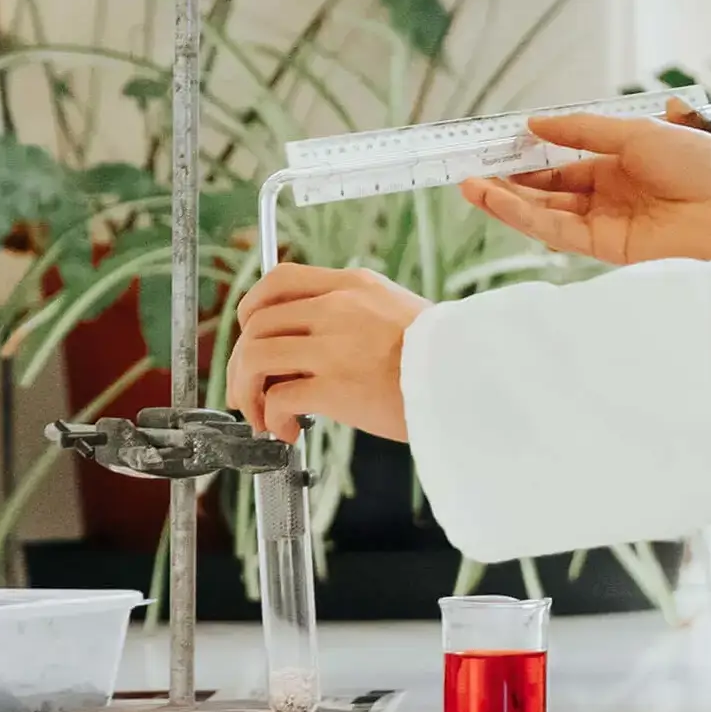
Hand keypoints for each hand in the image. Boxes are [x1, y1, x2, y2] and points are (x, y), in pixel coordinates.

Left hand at [230, 264, 430, 443]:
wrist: (467, 377)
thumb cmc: (441, 353)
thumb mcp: (396, 309)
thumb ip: (354, 313)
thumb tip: (313, 340)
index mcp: (352, 285)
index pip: (280, 279)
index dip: (252, 307)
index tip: (251, 332)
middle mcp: (337, 307)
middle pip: (257, 322)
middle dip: (242, 361)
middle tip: (251, 388)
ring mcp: (332, 345)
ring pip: (256, 357)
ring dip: (246, 390)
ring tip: (261, 414)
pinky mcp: (332, 386)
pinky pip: (277, 398)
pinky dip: (272, 418)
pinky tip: (289, 432)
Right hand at [461, 109, 710, 265]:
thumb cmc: (702, 162)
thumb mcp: (638, 133)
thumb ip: (584, 131)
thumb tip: (535, 122)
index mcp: (621, 164)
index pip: (564, 163)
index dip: (530, 157)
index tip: (496, 147)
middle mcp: (610, 195)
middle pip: (549, 190)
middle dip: (510, 181)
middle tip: (470, 169)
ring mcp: (608, 222)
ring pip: (547, 213)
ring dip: (508, 201)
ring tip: (470, 185)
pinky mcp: (609, 248)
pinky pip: (559, 232)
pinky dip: (528, 218)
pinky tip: (501, 200)